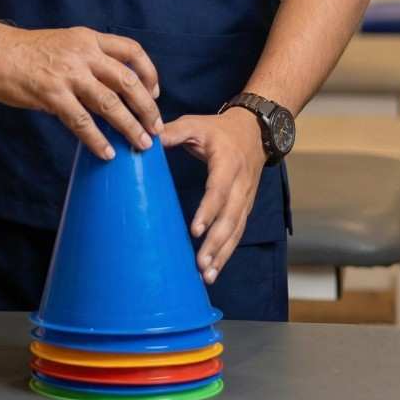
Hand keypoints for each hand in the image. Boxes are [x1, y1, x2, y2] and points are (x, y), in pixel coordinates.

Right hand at [0, 24, 161, 160]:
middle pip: (128, 81)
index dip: (149, 72)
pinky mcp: (51, 94)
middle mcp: (82, 54)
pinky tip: (106, 153)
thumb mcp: (60, 44)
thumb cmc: (21, 51)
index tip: (155, 92)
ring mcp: (68, 74)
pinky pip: (82, 122)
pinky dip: (97, 140)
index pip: (131, 50)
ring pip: (111, 104)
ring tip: (140, 144)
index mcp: (86, 38)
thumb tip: (104, 94)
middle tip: (155, 128)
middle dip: (147, 108)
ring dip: (129, 127)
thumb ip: (83, 62)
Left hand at [161, 108, 266, 283]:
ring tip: (207, 275)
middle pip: (230, 218)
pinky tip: (215, 267)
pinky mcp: (244, 207)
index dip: (208, 211)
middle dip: (216, 243)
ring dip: (223, 254)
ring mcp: (245, 198)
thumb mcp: (195, 124)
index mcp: (227, 163)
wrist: (255, 131)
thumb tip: (144, 139)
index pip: (218, 191)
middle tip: (200, 264)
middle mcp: (240, 185)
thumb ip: (171, 132)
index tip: (195, 230)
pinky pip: (238, 231)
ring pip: (236, 230)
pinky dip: (227, 250)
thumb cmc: (219, 130)